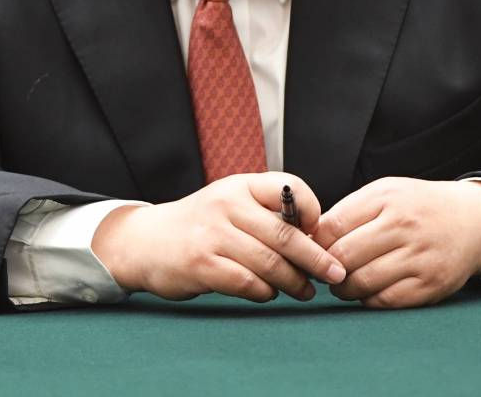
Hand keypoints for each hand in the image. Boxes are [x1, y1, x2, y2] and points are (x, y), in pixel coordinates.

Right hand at [91, 173, 346, 303]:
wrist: (144, 241)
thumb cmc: (200, 225)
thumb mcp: (230, 203)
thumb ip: (266, 213)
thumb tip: (316, 239)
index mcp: (240, 185)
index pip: (290, 187)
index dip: (313, 211)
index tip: (320, 233)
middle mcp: (227, 204)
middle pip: (286, 233)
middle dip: (316, 258)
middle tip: (336, 274)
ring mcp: (212, 235)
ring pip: (270, 263)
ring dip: (294, 282)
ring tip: (305, 291)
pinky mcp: (201, 264)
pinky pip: (247, 283)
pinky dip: (265, 292)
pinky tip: (269, 294)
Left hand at [314, 178, 480, 308]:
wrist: (472, 222)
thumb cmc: (418, 208)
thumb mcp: (385, 194)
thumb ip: (349, 211)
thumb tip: (310, 238)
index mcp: (386, 199)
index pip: (333, 225)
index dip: (314, 244)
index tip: (309, 251)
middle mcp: (404, 226)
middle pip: (344, 257)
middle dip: (326, 269)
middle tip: (323, 272)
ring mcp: (419, 257)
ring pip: (362, 282)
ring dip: (343, 288)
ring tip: (342, 283)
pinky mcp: (430, 284)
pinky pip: (385, 301)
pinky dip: (368, 300)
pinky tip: (368, 291)